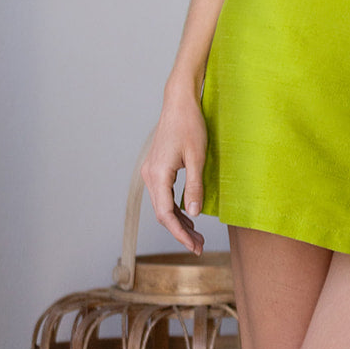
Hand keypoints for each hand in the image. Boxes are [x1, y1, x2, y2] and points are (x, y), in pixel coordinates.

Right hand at [141, 87, 207, 254]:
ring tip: (196, 235)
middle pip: (162, 213)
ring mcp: (151, 171)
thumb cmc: (190, 125)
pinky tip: (188, 214)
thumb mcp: (197, 157)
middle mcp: (149, 175)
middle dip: (180, 231)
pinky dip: (174, 207)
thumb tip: (194, 215)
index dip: (180, 234)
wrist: (179, 101)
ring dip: (177, 221)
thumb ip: (194, 187)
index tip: (194, 246)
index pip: (166, 215)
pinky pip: (163, 194)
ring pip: (162, 205)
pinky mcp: (156, 167)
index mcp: (158, 175)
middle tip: (199, 245)